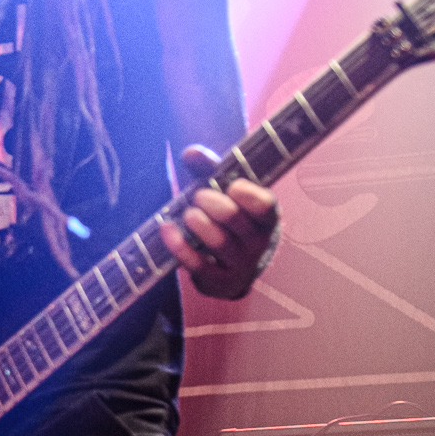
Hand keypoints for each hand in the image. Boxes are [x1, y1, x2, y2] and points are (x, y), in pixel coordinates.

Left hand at [161, 145, 279, 300]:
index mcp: (267, 218)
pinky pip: (198, 265)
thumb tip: (190, 152)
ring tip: (189, 214)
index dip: (245, 193)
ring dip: (197, 223)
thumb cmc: (230, 221)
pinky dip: (179, 246)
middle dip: (211, 203)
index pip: (264, 205)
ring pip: (218, 243)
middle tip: (199, 197)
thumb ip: (210, 170)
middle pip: (234, 219)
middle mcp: (259, 244)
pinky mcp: (219, 283)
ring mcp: (241, 266)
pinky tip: (167, 230)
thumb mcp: (224, 193)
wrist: (233, 269)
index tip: (230, 186)